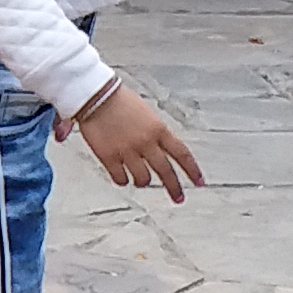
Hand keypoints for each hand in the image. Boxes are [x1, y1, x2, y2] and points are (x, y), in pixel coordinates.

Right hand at [71, 84, 205, 197]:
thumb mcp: (146, 113)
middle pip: (166, 172)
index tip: (199, 182)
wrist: (94, 95)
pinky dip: (123, 180)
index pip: (182, 154)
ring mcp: (127, 151)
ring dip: (143, 182)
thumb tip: (162, 150)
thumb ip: (155, 133)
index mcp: (157, 129)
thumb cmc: (119, 100)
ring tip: (140, 180)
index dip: (192, 170)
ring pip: (143, 179)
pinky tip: (121, 176)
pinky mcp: (109, 157)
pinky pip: (120, 179)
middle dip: (174, 188)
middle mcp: (146, 142)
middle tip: (178, 198)